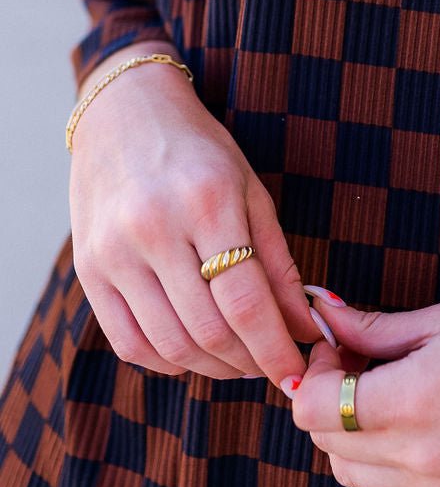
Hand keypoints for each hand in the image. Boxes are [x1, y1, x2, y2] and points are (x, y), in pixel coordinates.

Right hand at [68, 46, 313, 387]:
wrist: (123, 113)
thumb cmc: (199, 150)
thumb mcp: (251, 190)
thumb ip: (278, 262)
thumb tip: (306, 326)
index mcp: (206, 203)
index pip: (244, 301)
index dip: (275, 348)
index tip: (297, 373)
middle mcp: (153, 229)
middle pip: (208, 330)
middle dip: (249, 362)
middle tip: (271, 365)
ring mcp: (112, 254)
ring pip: (170, 345)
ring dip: (213, 368)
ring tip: (239, 360)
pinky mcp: (87, 272)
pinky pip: (129, 343)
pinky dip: (167, 362)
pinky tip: (193, 353)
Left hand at [286, 293, 439, 486]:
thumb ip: (376, 327)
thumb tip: (322, 313)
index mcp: (419, 397)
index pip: (314, 408)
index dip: (313, 372)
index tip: (336, 348)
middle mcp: (426, 455)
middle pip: (327, 442)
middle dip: (327, 399)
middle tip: (358, 365)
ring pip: (351, 479)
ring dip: (349, 441)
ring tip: (383, 403)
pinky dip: (376, 484)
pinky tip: (399, 447)